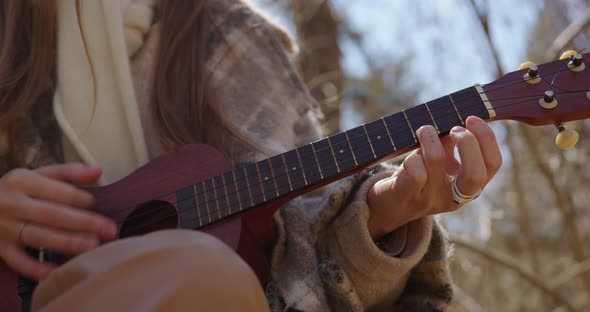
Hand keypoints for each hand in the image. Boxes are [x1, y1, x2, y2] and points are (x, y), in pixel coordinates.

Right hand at [0, 163, 116, 279]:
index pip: (58, 191)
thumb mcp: (35, 174)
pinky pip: (21, 262)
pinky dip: (39, 269)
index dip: (81, 199)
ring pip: (40, 237)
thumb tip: (96, 172)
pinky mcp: (0, 249)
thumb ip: (67, 172)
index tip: (97, 204)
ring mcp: (5, 229)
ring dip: (68, 243)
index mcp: (22, 181)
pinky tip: (60, 272)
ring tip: (93, 246)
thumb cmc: (14, 191)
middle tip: (109, 230)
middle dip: (84, 223)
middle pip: (53, 215)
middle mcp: (12, 204)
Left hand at [367, 116, 501, 239]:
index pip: (493, 164)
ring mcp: (431, 199)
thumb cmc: (417, 176)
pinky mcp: (409, 195)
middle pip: (476, 174)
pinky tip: (410, 157)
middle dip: (468, 143)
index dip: (486, 138)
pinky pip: (415, 170)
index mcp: (469, 188)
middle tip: (454, 128)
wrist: (388, 205)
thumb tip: (459, 116)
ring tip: (424, 131)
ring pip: (436, 161)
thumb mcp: (440, 161)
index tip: (471, 119)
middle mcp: (454, 197)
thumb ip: (452, 143)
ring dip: (430, 137)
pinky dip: (412, 156)